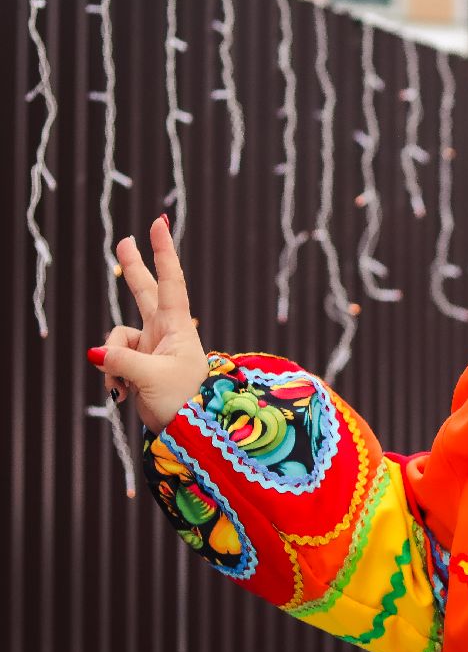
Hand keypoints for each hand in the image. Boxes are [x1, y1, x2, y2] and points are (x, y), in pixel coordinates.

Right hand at [89, 216, 210, 434]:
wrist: (188, 428)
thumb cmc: (183, 400)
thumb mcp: (152, 378)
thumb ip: (122, 362)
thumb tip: (95, 354)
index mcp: (177, 326)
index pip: (170, 281)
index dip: (163, 252)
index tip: (158, 224)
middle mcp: (163, 331)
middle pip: (144, 291)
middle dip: (133, 267)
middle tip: (125, 240)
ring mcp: (149, 346)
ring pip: (114, 339)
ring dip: (112, 362)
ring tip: (127, 385)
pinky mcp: (136, 362)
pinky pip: (111, 359)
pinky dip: (111, 376)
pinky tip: (123, 393)